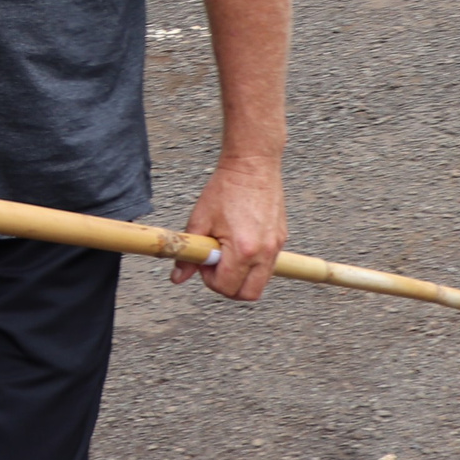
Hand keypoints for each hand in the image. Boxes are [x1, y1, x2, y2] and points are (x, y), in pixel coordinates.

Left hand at [170, 156, 286, 300]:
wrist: (252, 165)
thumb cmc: (226, 188)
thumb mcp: (200, 220)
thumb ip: (189, 254)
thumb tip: (178, 277)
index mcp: (243, 250)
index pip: (227, 287)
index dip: (210, 280)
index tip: (204, 264)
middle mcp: (264, 252)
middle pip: (249, 294)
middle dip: (229, 287)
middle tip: (215, 267)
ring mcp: (276, 247)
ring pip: (260, 282)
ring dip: (242, 277)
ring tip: (227, 253)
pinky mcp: (281, 239)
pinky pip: (268, 265)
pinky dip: (253, 264)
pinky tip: (239, 244)